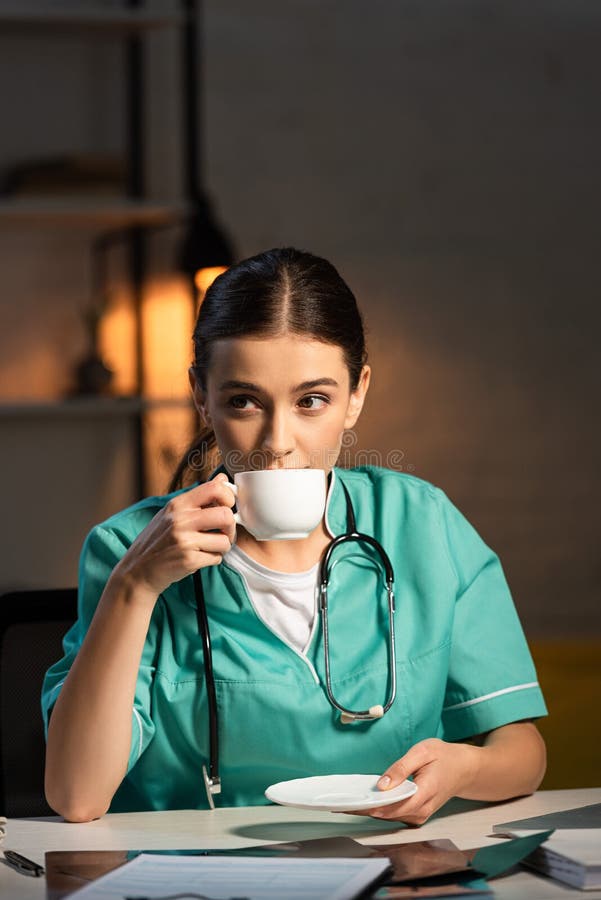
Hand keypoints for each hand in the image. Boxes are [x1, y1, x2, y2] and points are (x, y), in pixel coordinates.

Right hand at [112, 473, 236, 598]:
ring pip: (225, 541)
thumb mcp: (172, 512)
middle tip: (223, 533)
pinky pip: (217, 558)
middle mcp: (181, 520)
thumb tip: (222, 479)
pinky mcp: (188, 560)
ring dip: (222, 547)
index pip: (215, 488)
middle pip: (226, 515)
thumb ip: (199, 497)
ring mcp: (184, 540)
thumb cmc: (158, 540)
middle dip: (230, 527)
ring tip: (209, 547)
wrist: (138, 570)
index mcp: (178, 504)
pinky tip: (199, 558)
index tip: (226, 507)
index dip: (228, 497)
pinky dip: (212, 560)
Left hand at [349, 738, 478, 824]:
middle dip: (364, 810)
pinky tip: (364, 801)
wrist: (464, 769)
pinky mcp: (417, 815)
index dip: (370, 807)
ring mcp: (420, 815)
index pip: (393, 806)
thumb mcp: (423, 752)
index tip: (350, 805)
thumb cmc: (444, 757)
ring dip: (369, 810)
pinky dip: (379, 809)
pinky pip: (395, 814)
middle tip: (340, 803)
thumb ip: (401, 768)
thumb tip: (381, 785)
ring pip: (390, 817)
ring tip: (346, 802)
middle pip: (388, 815)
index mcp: (425, 792)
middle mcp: (422, 810)